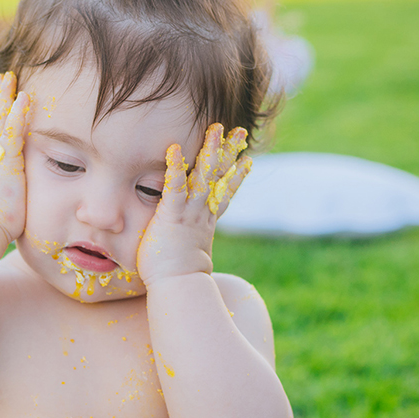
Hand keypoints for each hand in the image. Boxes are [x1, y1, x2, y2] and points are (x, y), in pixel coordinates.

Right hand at [0, 72, 29, 241]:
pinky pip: (12, 132)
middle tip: (4, 78)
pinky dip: (17, 114)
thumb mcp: (2, 201)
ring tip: (10, 79)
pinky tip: (24, 98)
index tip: (3, 99)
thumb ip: (8, 193)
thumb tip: (11, 198)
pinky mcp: (6, 162)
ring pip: (0, 120)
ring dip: (6, 98)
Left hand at [137, 123, 251, 288]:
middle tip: (240, 132)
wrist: (178, 288)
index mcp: (205, 224)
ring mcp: (189, 213)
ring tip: (216, 129)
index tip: (246, 161)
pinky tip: (173, 148)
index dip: (236, 177)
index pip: (224, 195)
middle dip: (229, 153)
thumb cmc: (177, 281)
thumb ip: (188, 251)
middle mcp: (202, 215)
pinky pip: (174, 187)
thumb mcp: (188, 260)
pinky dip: (174, 167)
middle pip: (220, 178)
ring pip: (203, 176)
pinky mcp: (172, 215)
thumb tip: (190, 259)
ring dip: (210, 151)